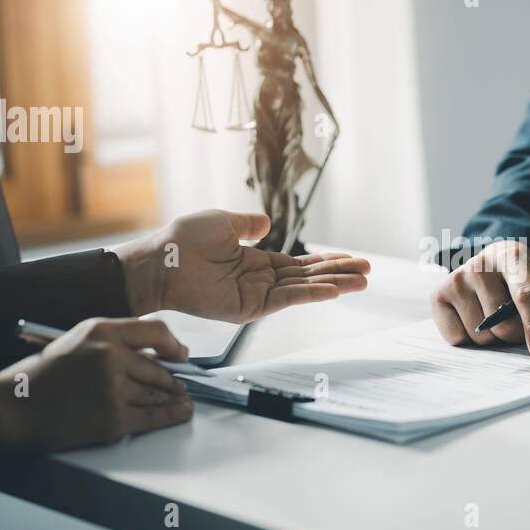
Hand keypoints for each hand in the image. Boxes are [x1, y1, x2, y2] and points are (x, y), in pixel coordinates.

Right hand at [0, 318, 192, 453]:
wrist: (9, 410)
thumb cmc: (38, 378)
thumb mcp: (74, 342)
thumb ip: (110, 343)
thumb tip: (150, 354)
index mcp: (100, 331)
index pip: (156, 331)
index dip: (174, 345)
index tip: (181, 354)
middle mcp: (111, 356)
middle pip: (160, 368)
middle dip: (172, 379)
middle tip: (181, 384)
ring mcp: (114, 388)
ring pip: (158, 393)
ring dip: (173, 398)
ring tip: (183, 399)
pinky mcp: (113, 418)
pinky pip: (154, 417)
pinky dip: (172, 416)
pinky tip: (181, 412)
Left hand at [112, 209, 369, 320]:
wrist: (161, 260)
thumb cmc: (184, 240)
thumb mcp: (223, 221)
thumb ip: (248, 223)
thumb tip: (267, 221)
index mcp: (254, 261)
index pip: (299, 263)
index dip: (326, 260)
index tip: (352, 258)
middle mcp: (260, 280)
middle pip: (308, 277)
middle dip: (339, 273)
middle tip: (368, 270)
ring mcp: (256, 295)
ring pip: (304, 288)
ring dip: (334, 284)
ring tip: (362, 281)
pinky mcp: (250, 307)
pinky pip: (287, 299)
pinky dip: (312, 294)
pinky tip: (334, 289)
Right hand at [429, 240, 529, 359]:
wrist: (490, 264)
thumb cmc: (523, 280)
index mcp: (513, 256)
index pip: (525, 296)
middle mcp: (479, 264)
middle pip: (503, 325)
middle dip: (516, 335)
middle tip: (517, 323)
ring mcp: (455, 279)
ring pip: (481, 336)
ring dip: (494, 339)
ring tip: (495, 318)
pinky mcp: (437, 296)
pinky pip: (458, 339)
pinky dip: (470, 340)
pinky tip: (475, 320)